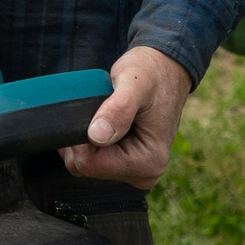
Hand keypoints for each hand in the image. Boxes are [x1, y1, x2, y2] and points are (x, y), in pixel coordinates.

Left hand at [60, 45, 194, 189]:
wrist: (164, 71)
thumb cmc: (152, 73)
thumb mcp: (135, 83)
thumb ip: (118, 108)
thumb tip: (96, 136)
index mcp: (148, 162)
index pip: (91, 165)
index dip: (79, 138)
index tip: (88, 111)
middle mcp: (143, 174)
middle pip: (86, 168)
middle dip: (80, 138)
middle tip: (95, 108)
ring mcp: (133, 170)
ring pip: (84, 164)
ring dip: (82, 137)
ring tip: (100, 111)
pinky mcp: (124, 163)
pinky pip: (90, 158)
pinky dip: (86, 139)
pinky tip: (100, 119)